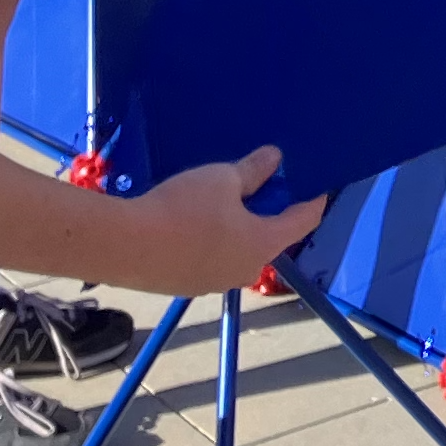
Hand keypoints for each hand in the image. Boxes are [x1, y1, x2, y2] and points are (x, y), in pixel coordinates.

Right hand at [123, 147, 327, 297]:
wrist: (125, 245)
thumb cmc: (183, 208)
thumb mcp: (222, 179)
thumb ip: (253, 171)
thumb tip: (276, 159)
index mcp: (264, 243)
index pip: (303, 222)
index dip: (313, 202)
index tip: (319, 188)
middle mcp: (246, 270)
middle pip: (268, 238)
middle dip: (266, 215)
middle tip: (258, 188)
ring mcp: (215, 283)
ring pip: (236, 251)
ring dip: (235, 229)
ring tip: (219, 203)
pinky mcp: (186, 286)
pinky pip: (209, 259)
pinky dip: (210, 242)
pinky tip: (190, 224)